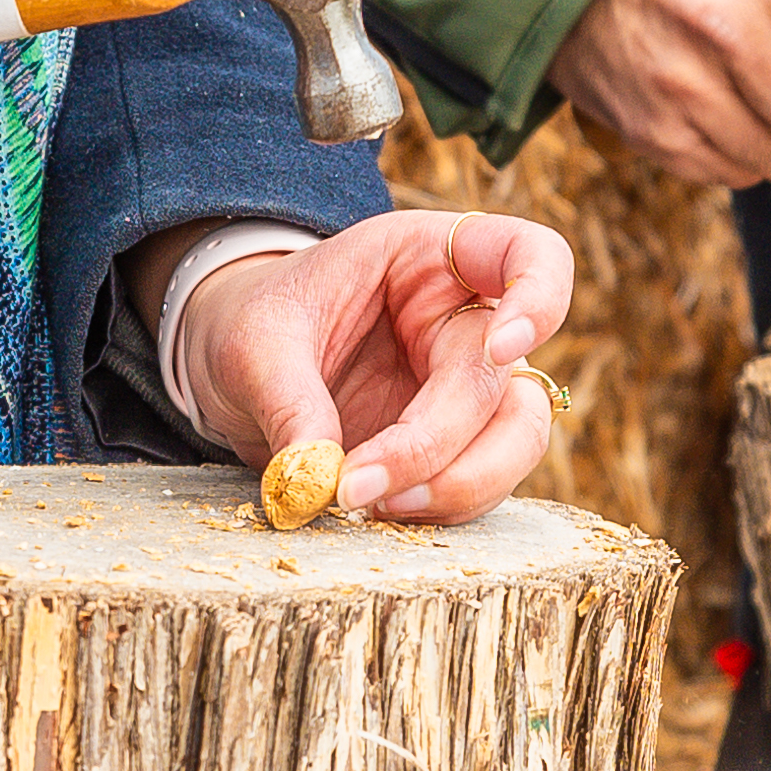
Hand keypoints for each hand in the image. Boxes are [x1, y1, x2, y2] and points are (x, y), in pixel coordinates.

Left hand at [158, 211, 578, 522]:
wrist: (230, 365)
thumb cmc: (253, 324)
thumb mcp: (252, 343)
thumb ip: (287, 401)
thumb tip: (319, 475)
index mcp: (431, 258)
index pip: (532, 255)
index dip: (540, 298)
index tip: (500, 348)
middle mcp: (466, 321)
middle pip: (506, 383)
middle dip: (440, 444)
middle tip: (360, 486)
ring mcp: (466, 388)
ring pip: (517, 442)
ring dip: (457, 487)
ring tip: (368, 507)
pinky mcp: (453, 447)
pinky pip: (479, 485)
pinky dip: (439, 510)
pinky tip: (376, 515)